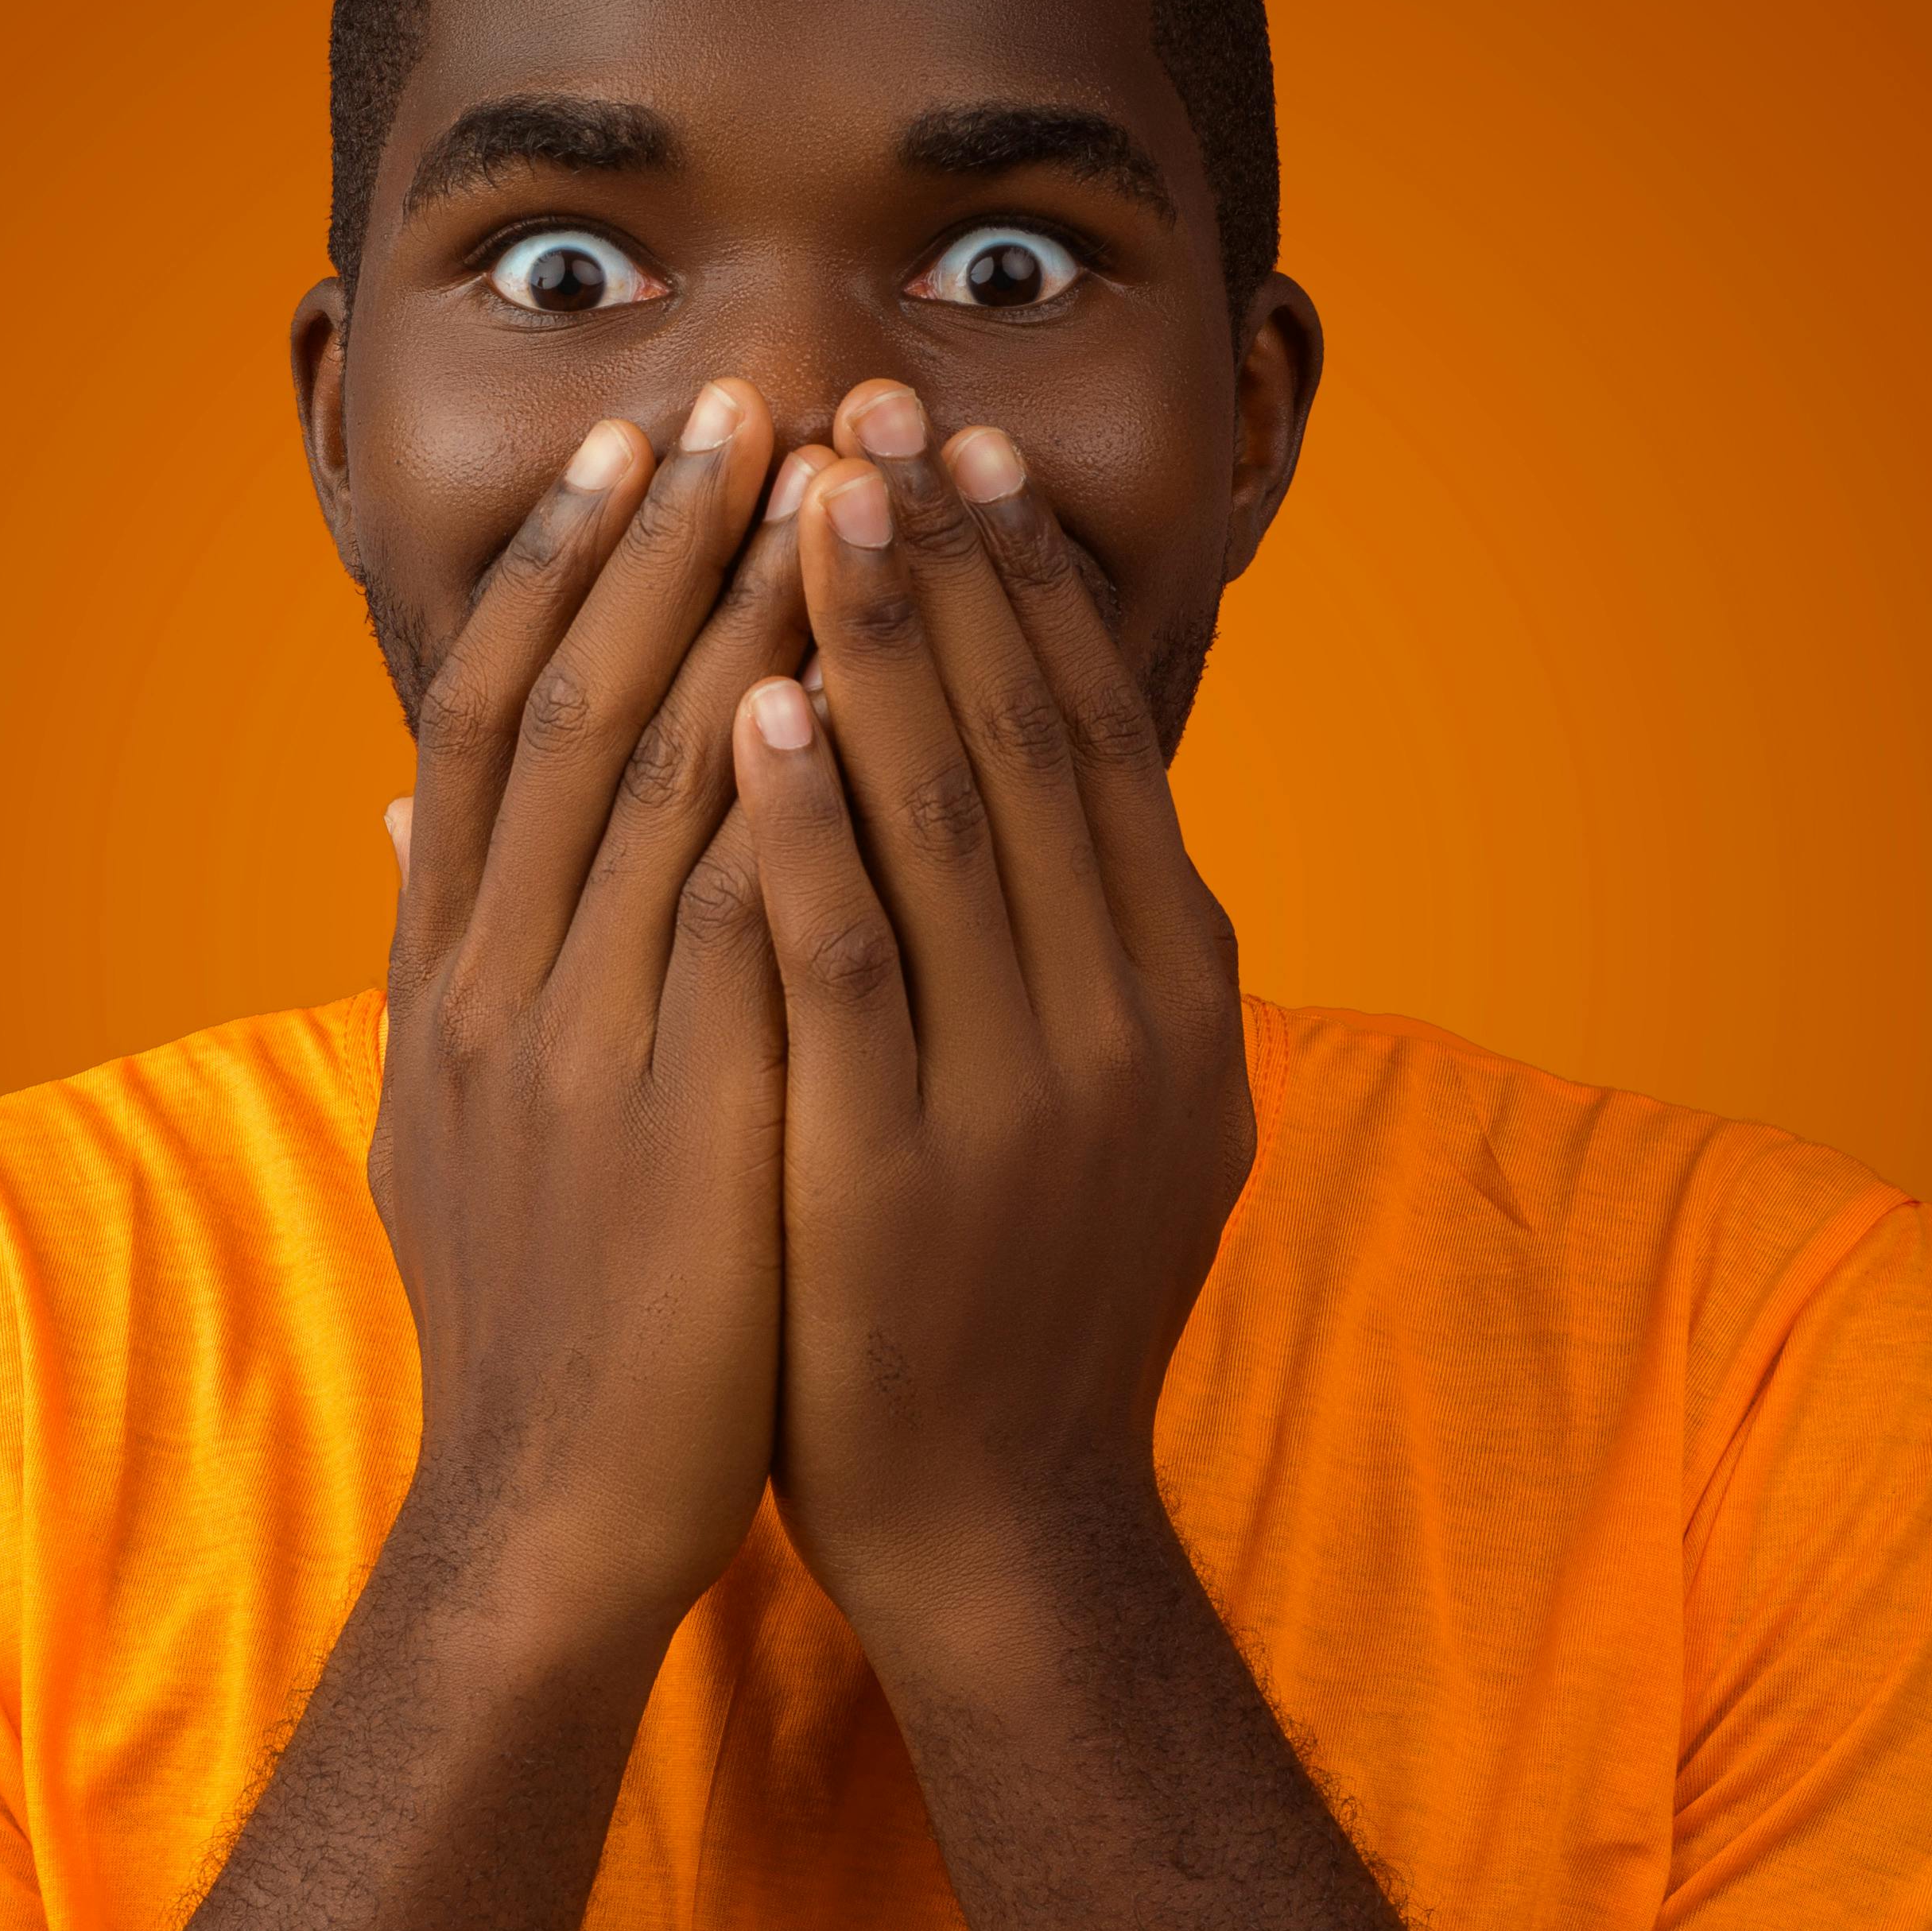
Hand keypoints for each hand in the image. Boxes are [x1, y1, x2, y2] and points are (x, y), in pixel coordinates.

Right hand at [372, 382, 822, 1651]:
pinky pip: (739, 905)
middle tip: (750, 391)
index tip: (642, 450)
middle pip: (574, 702)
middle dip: (666, 541)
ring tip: (828, 481)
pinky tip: (849, 679)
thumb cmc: (536, 1320)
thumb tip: (404, 807)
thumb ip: (435, 954)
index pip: (496, 716)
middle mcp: (495, 979)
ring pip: (661, 777)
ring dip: (746, 615)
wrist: (551, 1511)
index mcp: (447, 974)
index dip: (562, 570)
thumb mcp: (445, 1120)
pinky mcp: (685, 1112)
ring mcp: (582, 1040)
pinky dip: (786, 781)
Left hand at [726, 380, 1255, 1672]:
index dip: (1022, 591)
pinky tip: (754, 699)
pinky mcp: (908, 1163)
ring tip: (807, 498)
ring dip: (878, 640)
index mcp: (1177, 995)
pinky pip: (853, 955)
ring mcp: (1025, 1094)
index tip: (949, 455)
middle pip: (1029, 744)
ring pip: (949, 819)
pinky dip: (807, 819)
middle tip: (868, 411)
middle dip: (944, 567)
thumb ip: (1088, 958)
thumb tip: (1070, 806)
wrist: (998, 1518)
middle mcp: (1127, 1022)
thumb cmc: (1017, 1304)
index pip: (1094, 744)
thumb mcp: (1104, 1113)